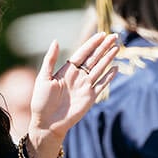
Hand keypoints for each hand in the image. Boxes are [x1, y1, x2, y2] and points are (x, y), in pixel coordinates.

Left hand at [26, 32, 119, 154]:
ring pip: (100, 68)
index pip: (83, 53)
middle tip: (114, 36)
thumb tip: (56, 41)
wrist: (46, 123)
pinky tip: (116, 68)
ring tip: (117, 47)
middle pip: (94, 58)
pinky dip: (109, 76)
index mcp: (67, 70)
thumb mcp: (43, 78)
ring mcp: (85, 86)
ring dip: (108, 58)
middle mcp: (78, 76)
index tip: (101, 34)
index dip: (92, 43)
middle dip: (104, 47)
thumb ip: (50, 60)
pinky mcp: (90, 97)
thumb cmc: (41, 101)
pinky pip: (102, 84)